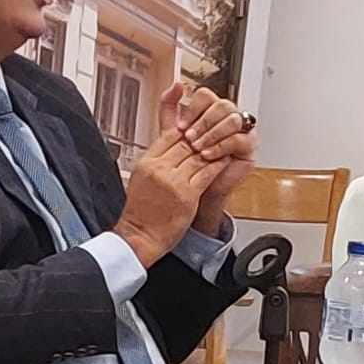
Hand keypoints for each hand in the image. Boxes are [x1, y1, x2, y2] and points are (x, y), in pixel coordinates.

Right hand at [113, 85, 224, 266]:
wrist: (140, 236)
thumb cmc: (140, 211)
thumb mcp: (140, 179)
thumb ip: (155, 161)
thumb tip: (169, 147)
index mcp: (146, 163)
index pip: (169, 135)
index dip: (185, 129)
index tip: (195, 127)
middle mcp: (159, 169)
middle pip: (185, 143)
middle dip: (200, 138)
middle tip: (212, 133)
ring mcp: (173, 181)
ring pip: (198, 156)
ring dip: (212, 149)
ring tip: (221, 144)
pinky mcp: (187, 194)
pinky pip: (207, 173)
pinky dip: (217, 164)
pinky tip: (223, 160)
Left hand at [176, 85, 255, 234]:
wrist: (196, 188)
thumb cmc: (186, 161)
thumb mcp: (172, 133)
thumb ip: (169, 108)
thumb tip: (175, 84)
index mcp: (211, 108)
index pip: (206, 96)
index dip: (192, 110)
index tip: (181, 126)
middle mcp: (228, 115)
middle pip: (221, 105)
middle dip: (202, 123)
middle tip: (189, 138)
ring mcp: (242, 129)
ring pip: (232, 119)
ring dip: (212, 134)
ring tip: (197, 148)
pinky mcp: (250, 145)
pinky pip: (239, 139)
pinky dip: (221, 147)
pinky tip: (208, 155)